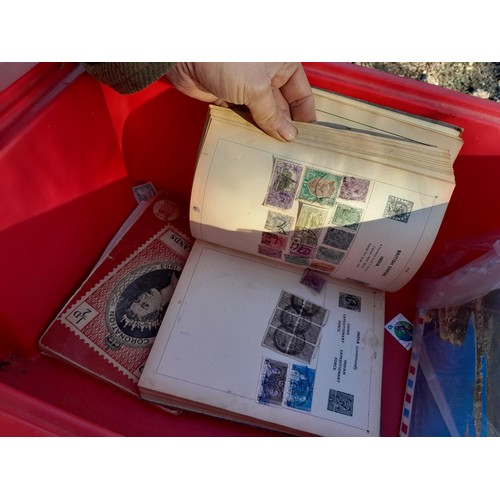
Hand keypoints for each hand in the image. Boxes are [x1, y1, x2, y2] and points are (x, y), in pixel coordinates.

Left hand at [165, 62, 315, 140]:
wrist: (188, 55)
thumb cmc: (228, 59)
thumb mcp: (257, 88)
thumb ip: (273, 115)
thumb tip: (288, 135)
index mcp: (282, 65)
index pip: (301, 93)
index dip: (304, 116)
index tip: (306, 139)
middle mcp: (267, 76)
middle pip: (282, 107)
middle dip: (284, 128)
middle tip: (289, 152)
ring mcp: (248, 87)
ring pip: (262, 114)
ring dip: (265, 131)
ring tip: (272, 153)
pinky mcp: (230, 97)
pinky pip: (244, 117)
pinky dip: (247, 129)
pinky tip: (253, 144)